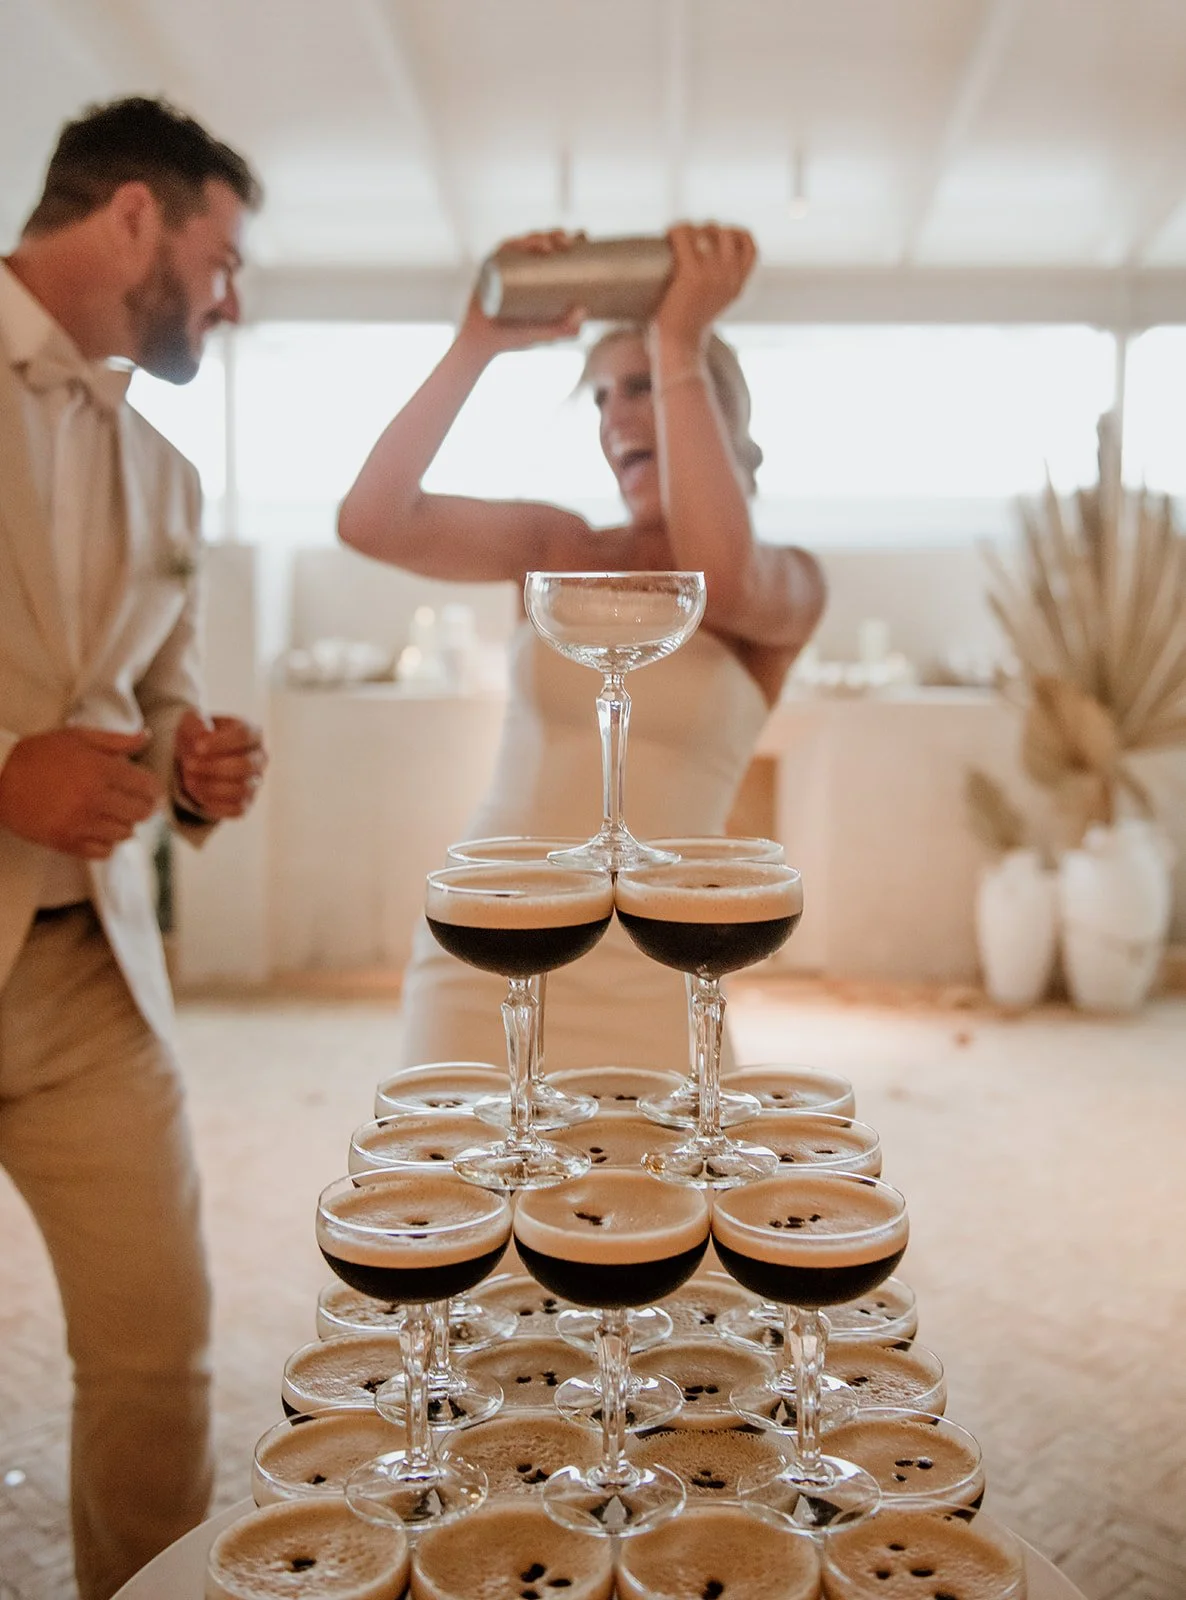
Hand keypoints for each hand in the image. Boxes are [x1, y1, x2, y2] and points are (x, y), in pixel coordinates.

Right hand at [0, 727, 161, 858]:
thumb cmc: (38, 754)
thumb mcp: (77, 737)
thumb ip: (116, 740)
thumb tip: (147, 737)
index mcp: (100, 770)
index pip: (146, 786)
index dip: (151, 787)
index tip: (146, 787)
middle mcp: (94, 799)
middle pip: (140, 813)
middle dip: (142, 806)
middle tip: (133, 802)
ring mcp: (80, 823)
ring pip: (125, 834)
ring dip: (124, 824)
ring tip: (112, 814)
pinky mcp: (65, 842)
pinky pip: (103, 851)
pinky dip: (106, 843)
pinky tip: (97, 830)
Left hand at [174, 711, 266, 820]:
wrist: (196, 759)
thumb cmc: (199, 736)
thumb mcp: (192, 723)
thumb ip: (195, 724)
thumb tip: (202, 735)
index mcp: (253, 733)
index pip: (244, 736)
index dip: (221, 743)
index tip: (197, 747)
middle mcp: (260, 758)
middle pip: (245, 765)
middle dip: (213, 767)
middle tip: (188, 765)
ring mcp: (255, 782)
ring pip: (241, 789)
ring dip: (210, 786)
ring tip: (188, 780)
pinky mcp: (246, 803)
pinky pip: (237, 809)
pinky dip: (214, 804)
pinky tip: (197, 794)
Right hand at [460, 230, 586, 355]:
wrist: (483, 342)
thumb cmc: (515, 337)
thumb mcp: (545, 334)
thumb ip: (565, 329)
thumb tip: (583, 311)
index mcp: (538, 274)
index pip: (557, 248)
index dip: (572, 237)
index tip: (584, 236)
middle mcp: (522, 264)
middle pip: (543, 241)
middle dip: (557, 235)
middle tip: (568, 244)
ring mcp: (505, 263)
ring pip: (524, 241)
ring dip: (538, 237)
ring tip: (549, 247)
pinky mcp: (490, 266)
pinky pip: (503, 249)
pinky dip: (516, 244)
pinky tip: (526, 246)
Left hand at [651, 222, 756, 351]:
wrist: (678, 347)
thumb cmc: (687, 334)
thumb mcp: (710, 309)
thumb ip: (713, 291)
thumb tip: (695, 281)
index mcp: (737, 286)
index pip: (750, 247)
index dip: (735, 234)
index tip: (716, 237)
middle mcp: (730, 276)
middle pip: (727, 232)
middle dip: (708, 229)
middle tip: (689, 241)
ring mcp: (712, 273)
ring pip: (708, 229)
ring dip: (693, 229)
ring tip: (678, 239)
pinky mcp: (691, 272)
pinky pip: (684, 234)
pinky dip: (675, 231)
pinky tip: (667, 236)